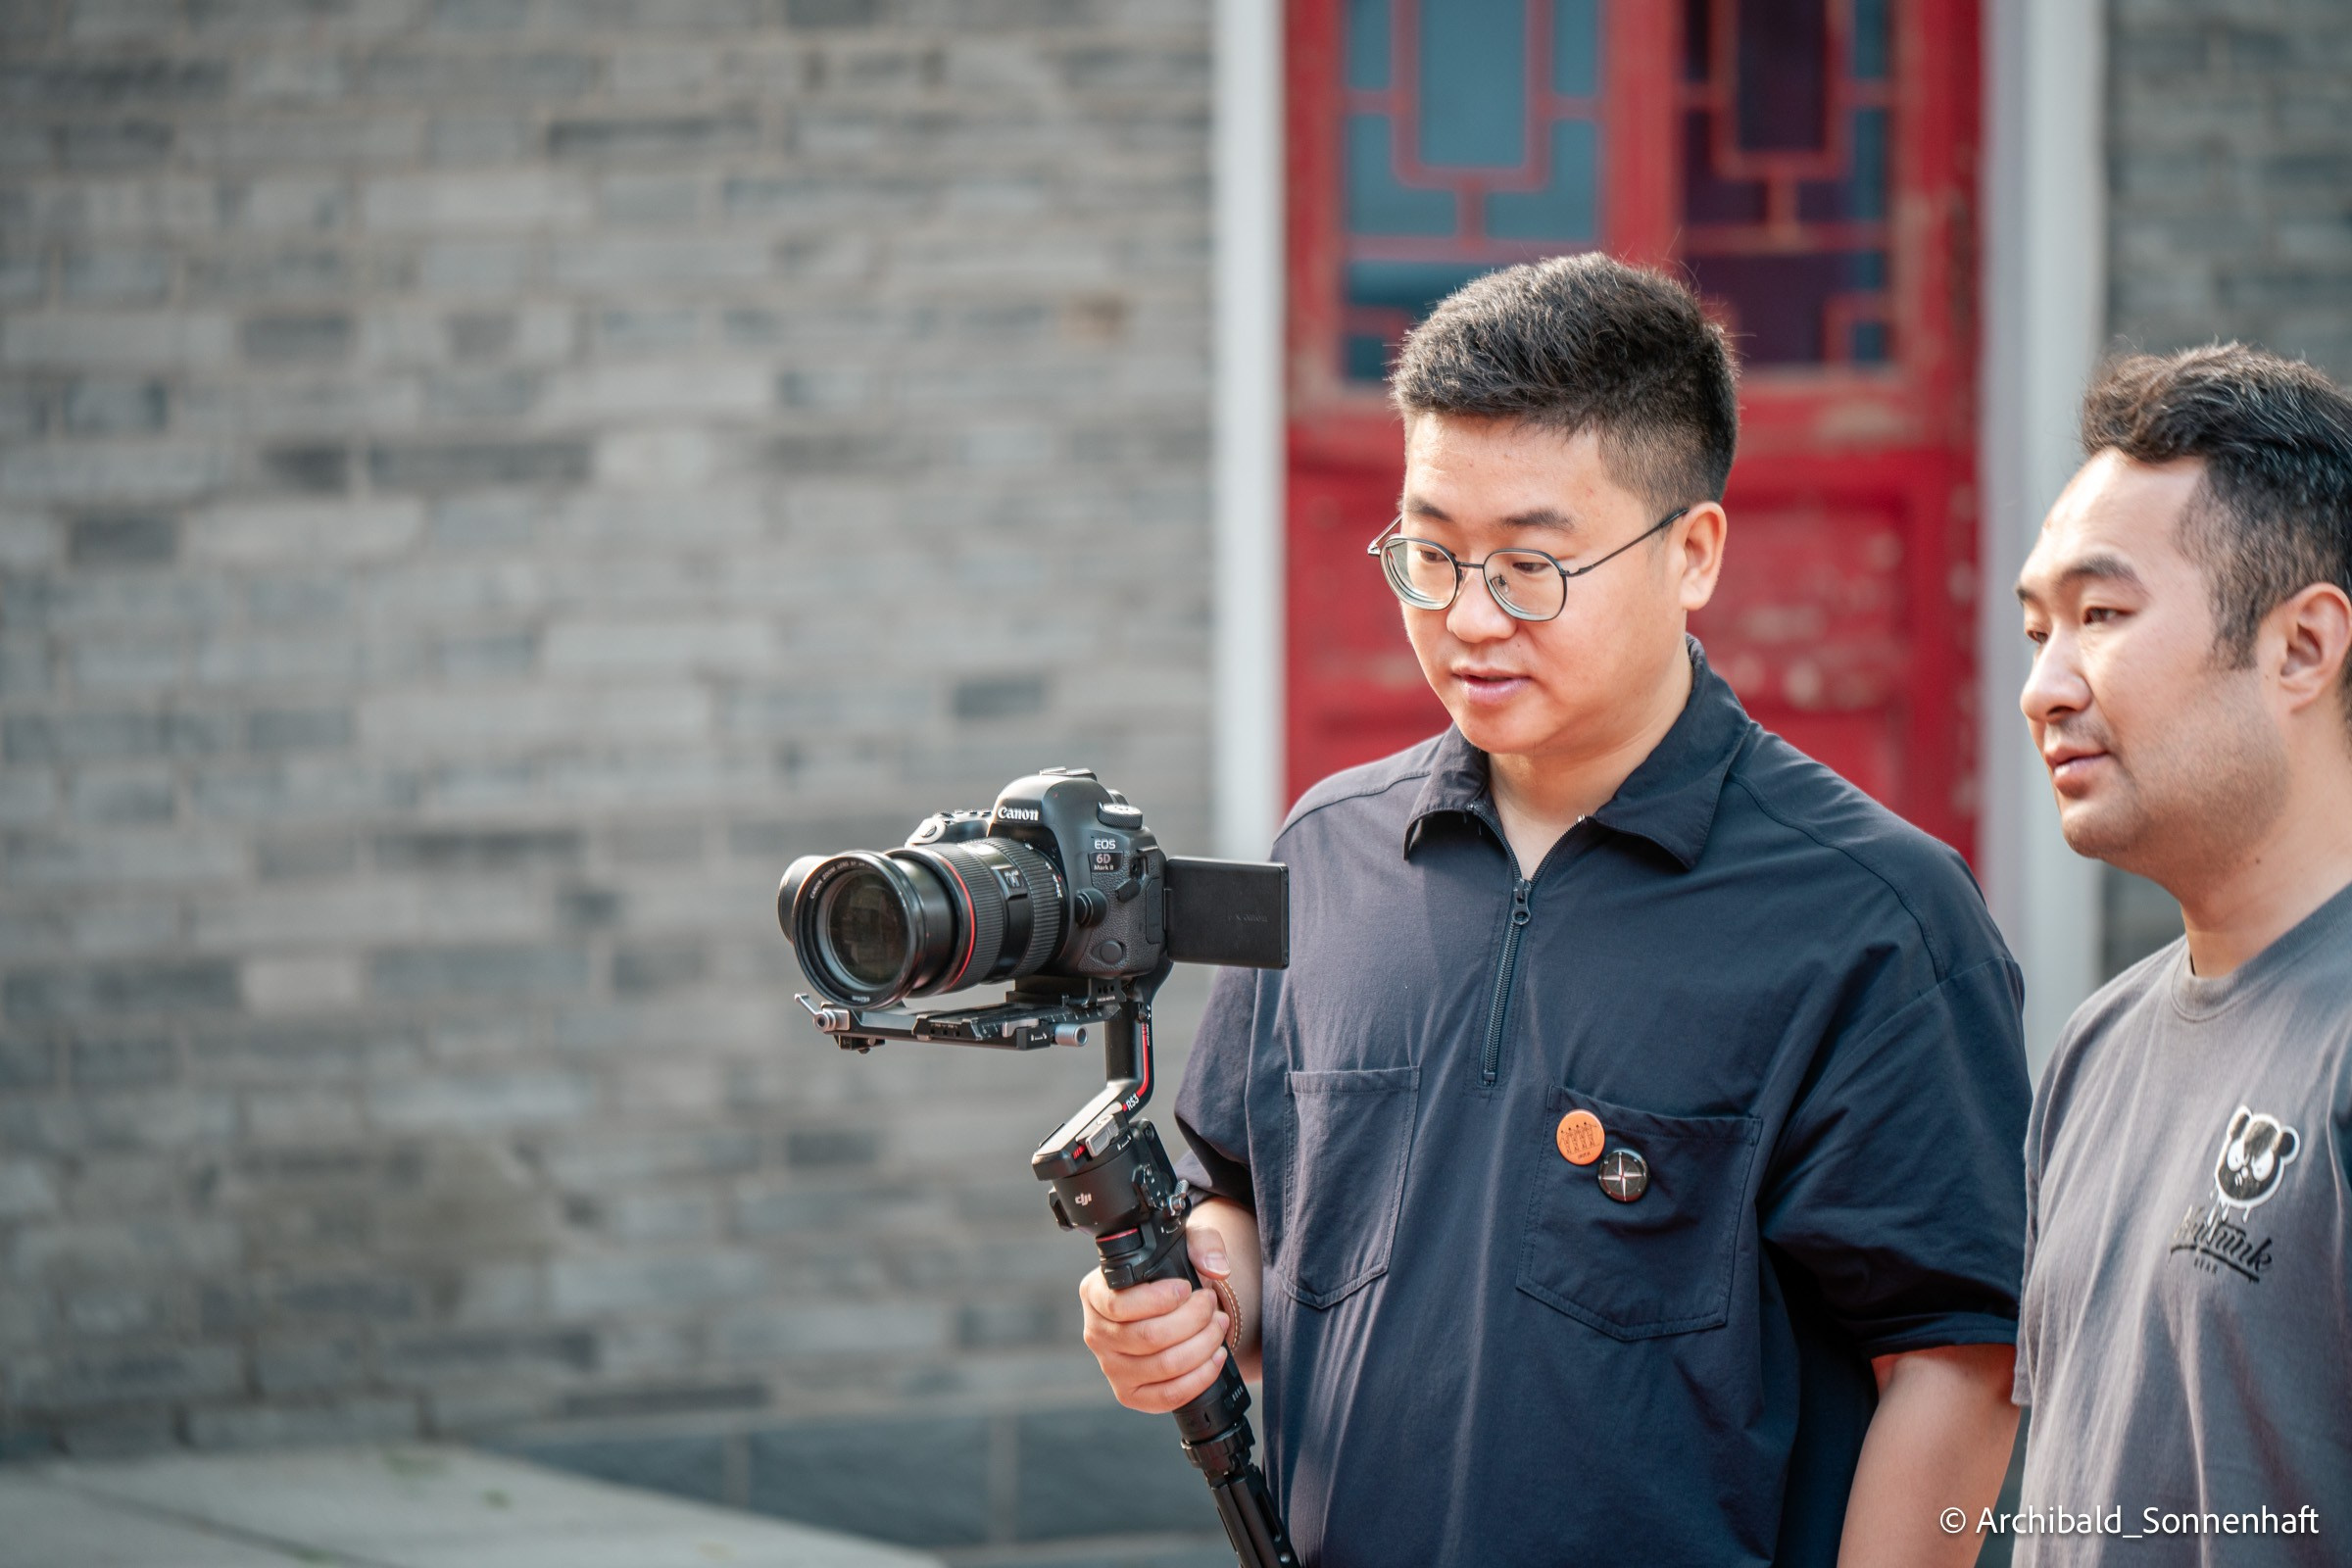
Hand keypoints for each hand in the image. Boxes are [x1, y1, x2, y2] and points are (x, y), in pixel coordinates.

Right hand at [1078, 1230, 1233, 1412]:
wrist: (1170, 1306)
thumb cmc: (1169, 1274)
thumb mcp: (1183, 1243)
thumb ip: (1202, 1243)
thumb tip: (1216, 1267)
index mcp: (1095, 1294)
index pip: (1118, 1305)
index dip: (1160, 1299)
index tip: (1187, 1288)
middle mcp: (1096, 1333)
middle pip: (1147, 1337)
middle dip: (1193, 1320)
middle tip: (1212, 1305)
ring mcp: (1111, 1368)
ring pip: (1162, 1366)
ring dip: (1202, 1345)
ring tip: (1218, 1326)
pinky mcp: (1130, 1394)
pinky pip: (1166, 1397)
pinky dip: (1199, 1378)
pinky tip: (1215, 1356)